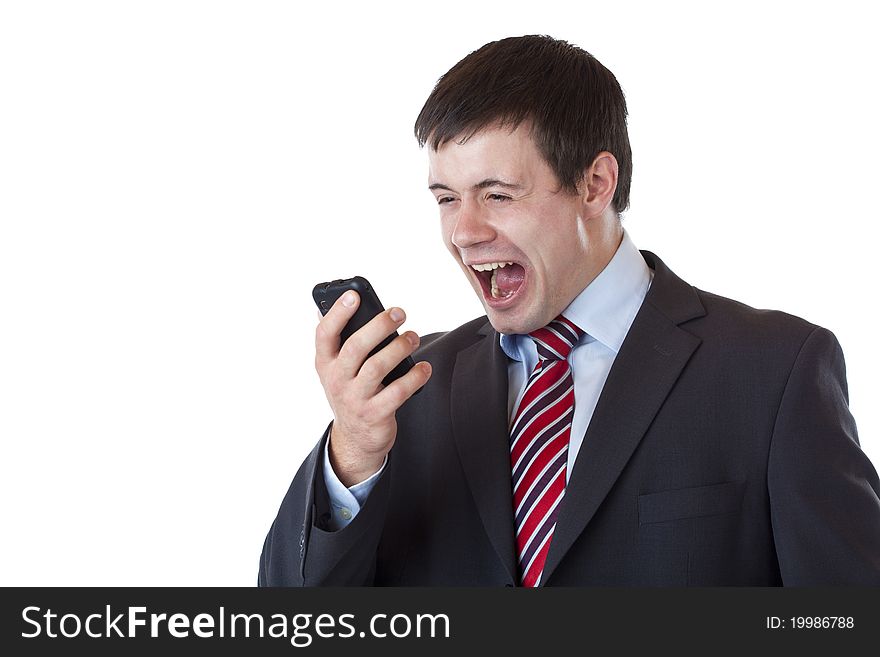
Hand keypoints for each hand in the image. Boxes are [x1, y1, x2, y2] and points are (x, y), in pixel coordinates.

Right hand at [314, 290, 431, 486]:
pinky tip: (425, 368)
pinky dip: (414, 377)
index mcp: (325, 364)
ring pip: (377, 367)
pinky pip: (397, 392)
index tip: (355, 295)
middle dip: (379, 326)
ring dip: (399, 347)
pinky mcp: (375, 415)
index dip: (338, 313)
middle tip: (399, 312)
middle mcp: (337, 380)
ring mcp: (355, 399)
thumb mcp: (336, 369)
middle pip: (355, 347)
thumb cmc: (351, 392)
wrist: (356, 438)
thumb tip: (326, 306)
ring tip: (414, 336)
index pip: (324, 334)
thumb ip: (335, 341)